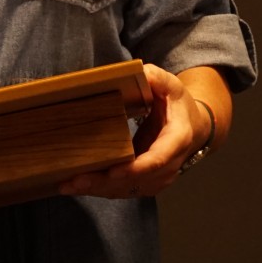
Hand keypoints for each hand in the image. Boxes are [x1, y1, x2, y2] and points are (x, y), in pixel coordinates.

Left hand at [58, 63, 212, 199]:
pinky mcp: (145, 184)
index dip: (136, 168)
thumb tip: (140, 72)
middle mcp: (169, 165)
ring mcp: (158, 178)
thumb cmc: (179, 105)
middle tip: (74, 181)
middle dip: (104, 182)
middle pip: (135, 180)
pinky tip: (76, 186)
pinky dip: (99, 190)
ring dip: (97, 190)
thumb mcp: (172, 86)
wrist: (194, 129)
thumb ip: (157, 78)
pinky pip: (122, 190)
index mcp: (177, 140)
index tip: (113, 171)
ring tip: (67, 185)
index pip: (157, 159)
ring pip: (126, 190)